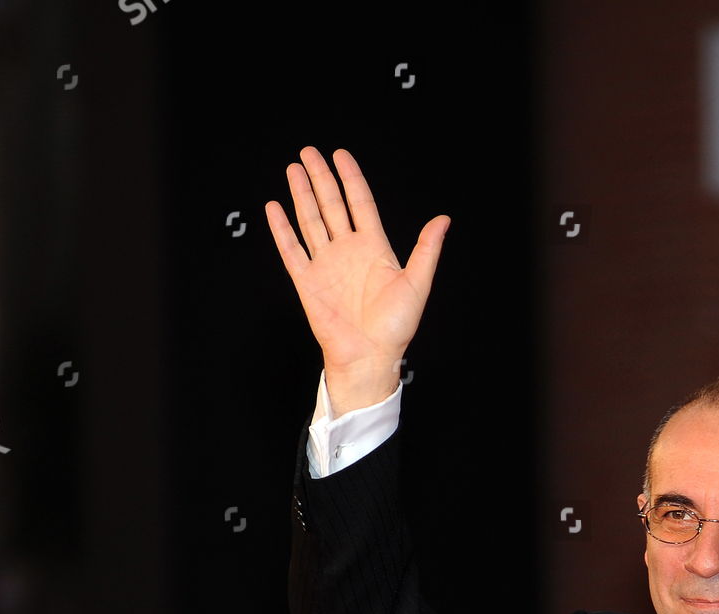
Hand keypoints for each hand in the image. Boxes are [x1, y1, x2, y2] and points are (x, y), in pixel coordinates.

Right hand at [265, 147, 448, 411]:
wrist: (370, 356)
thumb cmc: (396, 327)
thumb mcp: (417, 283)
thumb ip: (427, 249)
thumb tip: (444, 219)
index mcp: (374, 248)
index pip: (360, 203)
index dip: (351, 178)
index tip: (340, 154)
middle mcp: (348, 251)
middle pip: (331, 204)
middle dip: (320, 177)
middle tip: (308, 152)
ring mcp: (326, 264)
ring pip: (311, 220)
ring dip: (302, 194)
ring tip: (294, 169)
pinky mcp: (307, 281)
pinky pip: (292, 249)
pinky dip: (282, 229)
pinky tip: (275, 207)